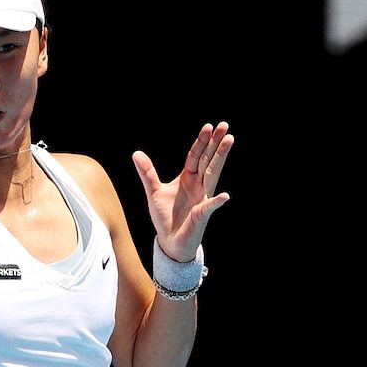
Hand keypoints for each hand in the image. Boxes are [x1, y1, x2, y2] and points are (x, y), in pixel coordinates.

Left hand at [132, 122, 233, 260]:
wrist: (170, 241)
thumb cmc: (165, 216)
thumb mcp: (153, 191)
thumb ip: (147, 173)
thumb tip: (136, 153)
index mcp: (187, 178)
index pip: (195, 156)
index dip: (201, 141)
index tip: (209, 126)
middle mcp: (198, 185)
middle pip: (208, 160)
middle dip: (216, 143)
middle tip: (224, 125)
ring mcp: (202, 198)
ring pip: (213, 174)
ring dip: (220, 158)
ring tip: (229, 141)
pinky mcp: (202, 215)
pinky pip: (209, 207)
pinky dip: (216, 202)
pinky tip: (223, 196)